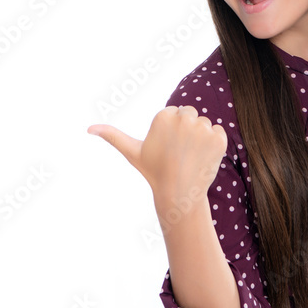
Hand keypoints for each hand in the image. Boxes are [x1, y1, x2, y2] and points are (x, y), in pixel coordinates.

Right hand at [87, 105, 227, 205]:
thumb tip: (89, 128)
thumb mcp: (132, 152)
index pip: (175, 113)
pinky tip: (204, 157)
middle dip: (187, 131)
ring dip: (201, 138)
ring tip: (190, 157)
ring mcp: (202, 128)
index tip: (167, 147)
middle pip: (191, 115)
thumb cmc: (154, 172)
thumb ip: (112, 136)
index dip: (172, 131)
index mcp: (163, 116)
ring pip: (205, 124)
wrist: (179, 194)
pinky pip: (219, 132)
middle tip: (179, 152)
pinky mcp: (218, 138)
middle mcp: (183, 118)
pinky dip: (215, 144)